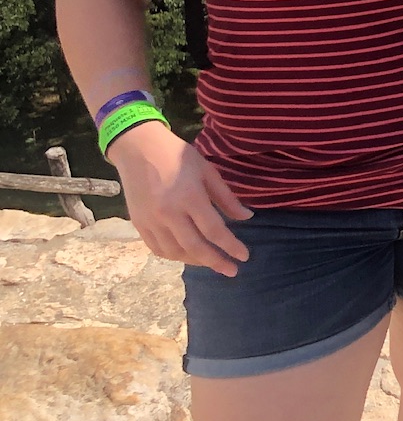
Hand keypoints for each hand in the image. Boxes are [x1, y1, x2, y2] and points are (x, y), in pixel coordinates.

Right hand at [108, 123, 252, 275]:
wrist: (138, 149)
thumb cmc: (178, 156)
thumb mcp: (207, 171)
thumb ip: (226, 197)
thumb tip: (246, 218)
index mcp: (189, 197)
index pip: (214, 230)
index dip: (231, 246)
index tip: (244, 257)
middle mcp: (168, 213)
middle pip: (195, 247)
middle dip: (216, 262)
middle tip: (232, 271)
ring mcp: (150, 221)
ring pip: (175, 252)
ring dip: (195, 261)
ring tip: (212, 261)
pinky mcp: (138, 224)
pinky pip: (157, 248)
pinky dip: (174, 256)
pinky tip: (187, 255)